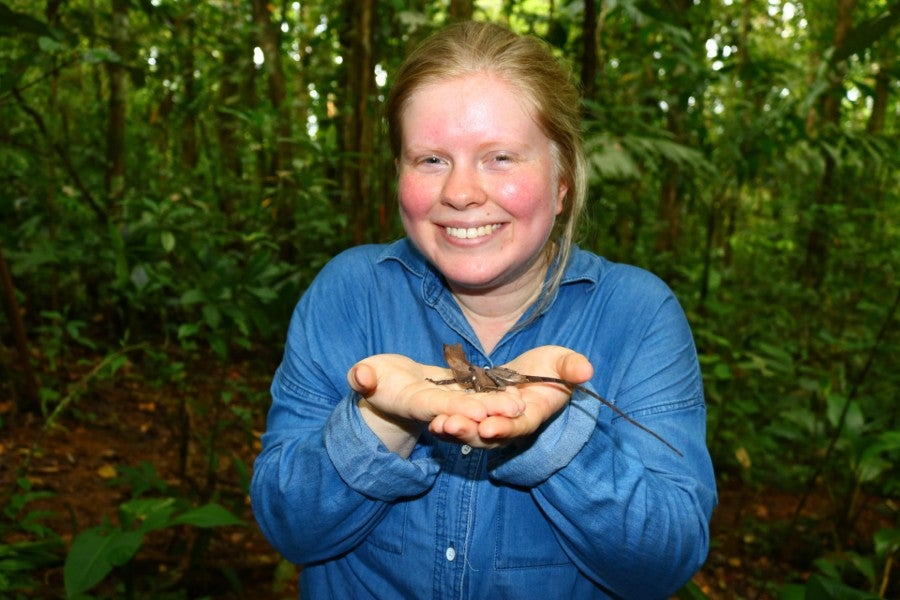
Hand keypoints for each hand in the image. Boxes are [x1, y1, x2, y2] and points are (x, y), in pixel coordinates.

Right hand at [347, 354, 525, 454]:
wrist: (387, 385)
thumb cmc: (372, 378)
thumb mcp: (363, 376)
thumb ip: (362, 377)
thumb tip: (361, 376)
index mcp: (412, 401)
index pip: (436, 405)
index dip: (456, 408)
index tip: (479, 413)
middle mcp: (434, 405)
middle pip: (464, 408)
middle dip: (489, 410)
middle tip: (516, 410)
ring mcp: (447, 400)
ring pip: (475, 402)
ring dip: (498, 404)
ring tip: (522, 403)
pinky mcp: (456, 390)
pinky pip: (478, 393)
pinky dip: (496, 392)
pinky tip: (518, 389)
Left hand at [428, 346, 592, 448]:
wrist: (531, 373)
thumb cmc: (551, 367)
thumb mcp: (562, 361)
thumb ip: (571, 367)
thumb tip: (586, 370)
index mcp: (534, 413)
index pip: (520, 425)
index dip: (506, 427)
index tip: (490, 426)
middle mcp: (510, 425)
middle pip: (491, 435)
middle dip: (471, 432)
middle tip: (452, 425)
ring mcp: (491, 423)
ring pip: (472, 433)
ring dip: (455, 431)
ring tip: (438, 425)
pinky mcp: (474, 417)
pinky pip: (460, 423)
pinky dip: (447, 425)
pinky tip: (432, 421)